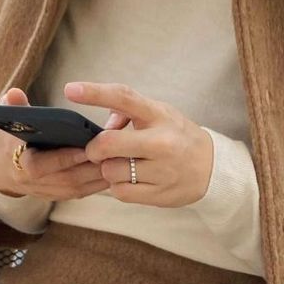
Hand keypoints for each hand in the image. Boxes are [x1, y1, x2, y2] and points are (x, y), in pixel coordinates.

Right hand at [0, 87, 109, 199]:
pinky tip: (118, 165)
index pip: (42, 165)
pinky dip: (102, 180)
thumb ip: (10, 106)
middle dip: (93, 166)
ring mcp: (51, 192)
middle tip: (115, 150)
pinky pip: (86, 191)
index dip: (64, 158)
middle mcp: (36, 184)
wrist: (2, 167)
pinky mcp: (63, 196)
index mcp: (20, 165)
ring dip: (102, 173)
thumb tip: (14, 94)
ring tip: (121, 156)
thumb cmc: (7, 138)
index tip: (85, 147)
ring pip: (81, 187)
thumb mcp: (5, 120)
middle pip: (69, 179)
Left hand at [64, 82, 213, 207]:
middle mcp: (162, 142)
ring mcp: (162, 171)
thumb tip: (103, 127)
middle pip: (108, 144)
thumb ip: (128, 113)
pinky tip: (131, 180)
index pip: (124, 98)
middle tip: (97, 151)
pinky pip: (120, 192)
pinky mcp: (159, 194)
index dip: (95, 93)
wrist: (212, 169)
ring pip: (111, 171)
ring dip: (109, 169)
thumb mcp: (159, 114)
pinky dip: (118, 186)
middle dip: (94, 149)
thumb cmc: (178, 137)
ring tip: (124, 166)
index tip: (71, 89)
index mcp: (159, 116)